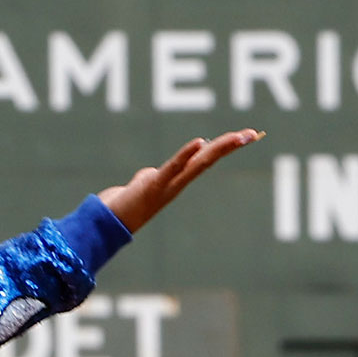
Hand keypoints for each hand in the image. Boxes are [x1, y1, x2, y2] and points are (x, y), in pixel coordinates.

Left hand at [98, 129, 262, 232]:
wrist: (105, 223)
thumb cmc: (123, 205)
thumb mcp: (140, 187)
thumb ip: (148, 178)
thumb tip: (149, 174)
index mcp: (175, 180)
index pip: (204, 159)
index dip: (223, 147)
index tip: (246, 135)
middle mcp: (176, 183)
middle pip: (207, 160)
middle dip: (229, 146)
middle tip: (253, 134)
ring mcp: (166, 185)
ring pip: (197, 164)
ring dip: (219, 149)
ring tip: (239, 137)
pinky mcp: (152, 185)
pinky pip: (172, 168)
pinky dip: (185, 155)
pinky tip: (199, 142)